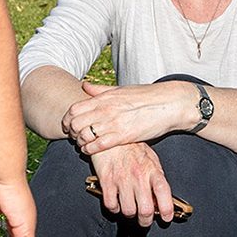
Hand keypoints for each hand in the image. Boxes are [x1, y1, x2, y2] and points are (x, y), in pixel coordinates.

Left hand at [61, 80, 198, 154]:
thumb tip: (84, 86)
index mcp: (104, 97)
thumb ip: (101, 90)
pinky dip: (89, 149)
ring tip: (82, 144)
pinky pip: (98, 145)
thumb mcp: (121, 89)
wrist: (169, 103)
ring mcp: (113, 123)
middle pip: (75, 123)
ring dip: (79, 142)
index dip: (66, 120)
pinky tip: (90, 150)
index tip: (68, 126)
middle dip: (71, 132)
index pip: (74, 109)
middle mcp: (105, 109)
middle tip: (74, 137)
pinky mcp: (123, 136)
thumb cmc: (146, 96)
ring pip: (84, 135)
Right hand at [88, 141, 178, 226]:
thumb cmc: (131, 148)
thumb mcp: (151, 159)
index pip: (163, 193)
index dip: (167, 210)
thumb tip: (161, 199)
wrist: (109, 136)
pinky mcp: (106, 180)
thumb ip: (156, 177)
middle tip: (145, 220)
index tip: (166, 218)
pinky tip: (116, 203)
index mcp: (152, 170)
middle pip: (146, 209)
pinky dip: (114, 208)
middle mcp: (138, 176)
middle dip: (146, 220)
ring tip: (130, 209)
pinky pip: (111, 205)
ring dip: (130, 214)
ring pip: (128, 211)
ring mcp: (122, 179)